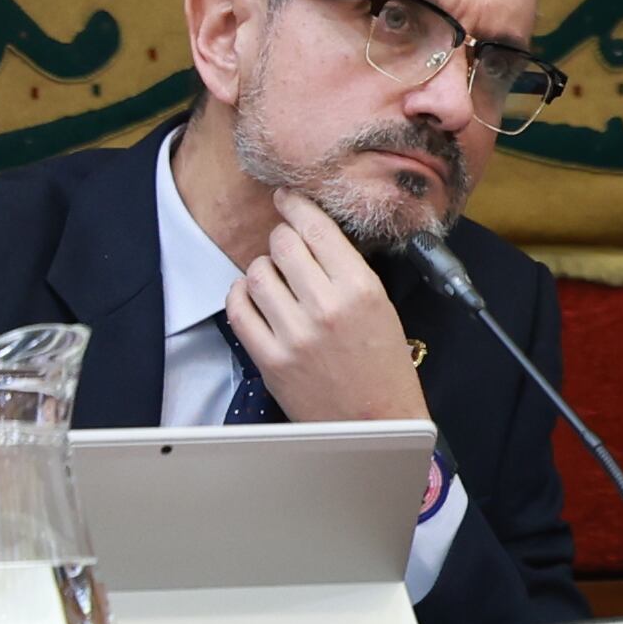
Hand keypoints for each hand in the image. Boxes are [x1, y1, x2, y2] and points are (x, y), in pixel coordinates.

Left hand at [226, 192, 426, 423]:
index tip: (286, 199)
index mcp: (360, 289)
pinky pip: (239, 310)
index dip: (296, 206)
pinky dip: (241, 296)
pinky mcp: (271, 360)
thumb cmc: (383, 367)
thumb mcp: (381, 306)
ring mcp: (295, 335)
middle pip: (282, 244)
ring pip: (257, 272)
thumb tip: (311, 232)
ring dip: (263, 269)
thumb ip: (346, 269)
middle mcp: (326, 307)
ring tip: (275, 280)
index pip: (316, 228)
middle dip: (282, 240)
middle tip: (286, 248)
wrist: (377, 424)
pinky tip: (253, 298)